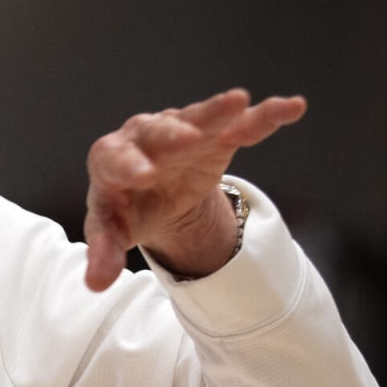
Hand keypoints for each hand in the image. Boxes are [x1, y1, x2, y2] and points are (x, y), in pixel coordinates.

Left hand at [82, 88, 306, 291]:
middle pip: (156, 132)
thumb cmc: (125, 208)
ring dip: (218, 111)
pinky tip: (291, 107)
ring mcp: (180, 132)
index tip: (143, 175)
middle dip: (172, 134)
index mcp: (111, 160)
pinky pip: (240, 124)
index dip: (128, 165)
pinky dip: (264, 116)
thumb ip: (104, 252)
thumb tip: (95, 284)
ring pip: (198, 118)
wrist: (151, 189)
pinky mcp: (214, 137)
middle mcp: (143, 138)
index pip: (115, 159)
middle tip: (187, 137)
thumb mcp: (113, 231)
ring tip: (239, 101)